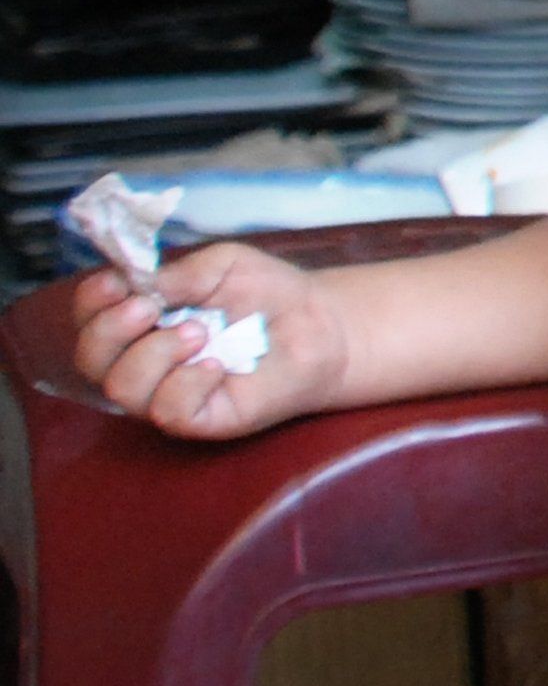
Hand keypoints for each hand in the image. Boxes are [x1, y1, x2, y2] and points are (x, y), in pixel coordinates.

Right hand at [72, 241, 349, 439]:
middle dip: (111, 329)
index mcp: (144, 321)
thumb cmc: (268, 293)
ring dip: (153, 353)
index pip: (90, 319)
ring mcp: (172, 393)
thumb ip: (180, 275)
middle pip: (91, 359)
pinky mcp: (203, 420)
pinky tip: (216, 364)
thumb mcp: (221, 266)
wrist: (319, 323)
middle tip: (149, 307)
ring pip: (123, 389)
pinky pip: (169, 411)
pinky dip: (187, 382)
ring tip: (198, 332)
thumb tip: (138, 284)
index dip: (91, 301)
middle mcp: (147, 362)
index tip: (116, 281)